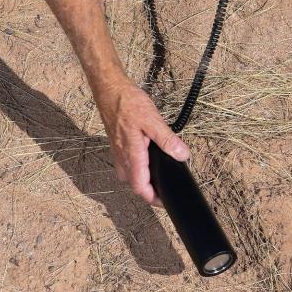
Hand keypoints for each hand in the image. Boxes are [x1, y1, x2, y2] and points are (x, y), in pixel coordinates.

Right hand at [95, 79, 189, 204]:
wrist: (109, 90)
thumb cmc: (127, 103)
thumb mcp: (153, 120)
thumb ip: (168, 140)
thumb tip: (182, 155)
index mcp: (132, 155)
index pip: (141, 188)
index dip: (153, 199)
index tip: (165, 201)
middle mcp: (122, 158)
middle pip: (135, 185)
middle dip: (150, 191)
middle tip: (166, 189)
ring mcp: (118, 153)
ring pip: (130, 176)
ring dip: (143, 180)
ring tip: (158, 177)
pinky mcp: (117, 146)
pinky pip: (127, 165)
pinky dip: (138, 169)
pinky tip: (147, 160)